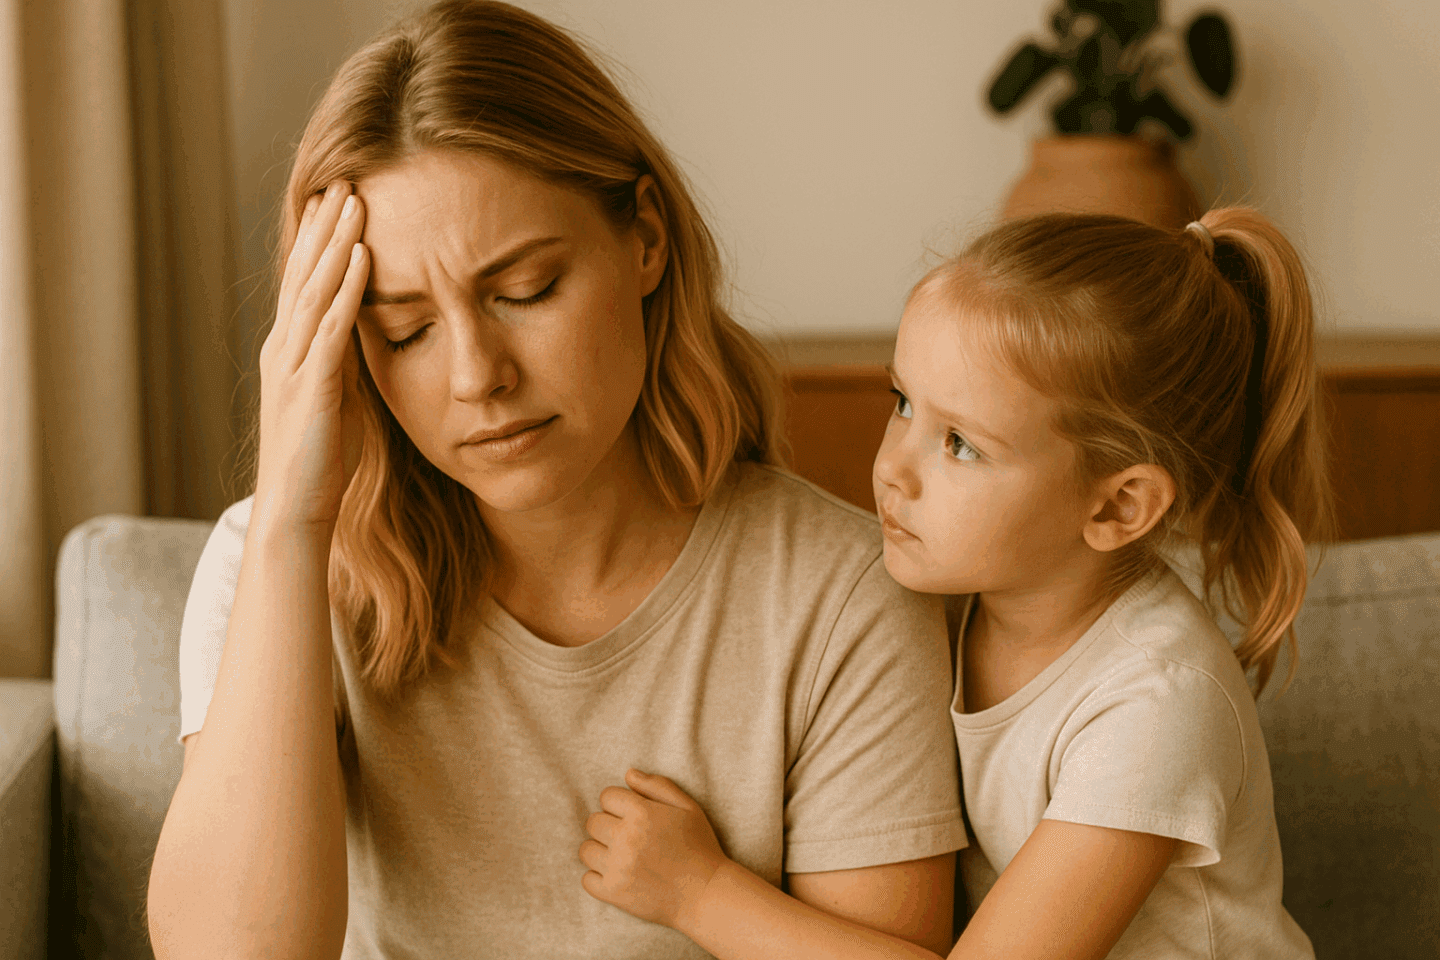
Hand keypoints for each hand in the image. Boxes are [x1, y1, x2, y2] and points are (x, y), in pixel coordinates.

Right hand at [253, 181, 368, 534]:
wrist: (295, 512)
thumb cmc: (320, 463)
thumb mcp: (336, 400)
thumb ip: (344, 365)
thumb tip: (367, 335)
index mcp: (288, 352)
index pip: (302, 284)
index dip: (317, 240)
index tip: (336, 200)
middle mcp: (283, 350)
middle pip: (303, 274)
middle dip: (323, 226)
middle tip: (343, 179)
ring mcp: (293, 366)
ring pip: (314, 290)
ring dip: (335, 243)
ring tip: (354, 201)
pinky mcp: (311, 387)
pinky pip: (331, 328)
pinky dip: (346, 289)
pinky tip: (362, 258)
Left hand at [579, 769, 728, 930]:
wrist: (706, 894)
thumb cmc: (699, 846)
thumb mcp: (687, 807)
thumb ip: (657, 786)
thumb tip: (628, 774)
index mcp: (642, 813)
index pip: (606, 797)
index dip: (619, 804)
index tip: (633, 816)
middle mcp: (625, 837)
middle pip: (593, 822)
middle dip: (608, 826)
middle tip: (628, 838)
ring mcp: (617, 866)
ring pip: (586, 849)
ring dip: (601, 851)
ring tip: (622, 857)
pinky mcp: (613, 892)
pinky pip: (586, 879)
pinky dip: (598, 878)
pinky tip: (618, 876)